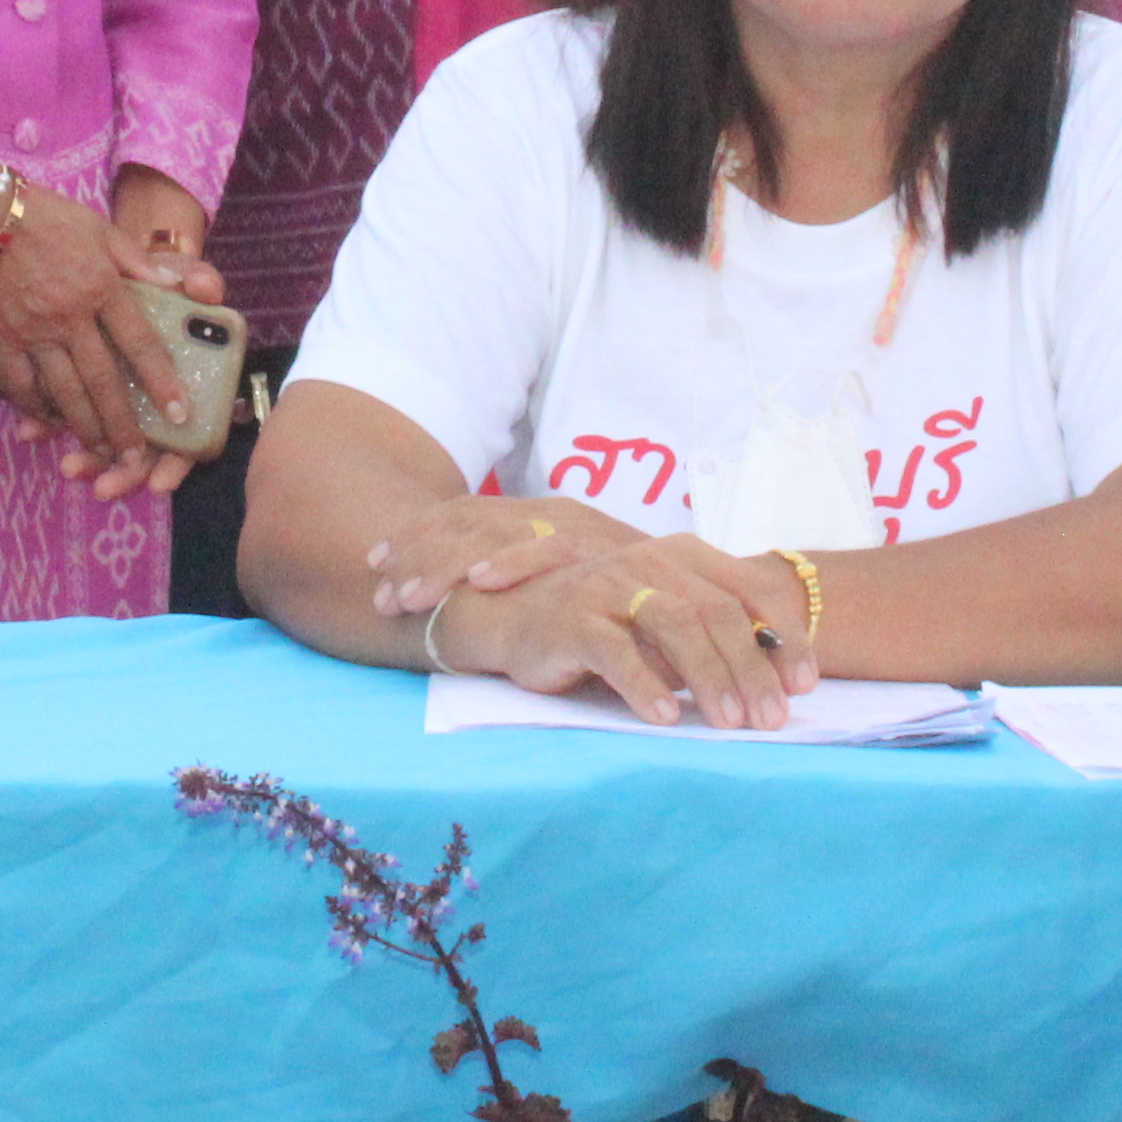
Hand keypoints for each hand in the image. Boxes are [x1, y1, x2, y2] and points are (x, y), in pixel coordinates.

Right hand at [25, 166, 228, 501]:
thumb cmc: (45, 215)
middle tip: (137, 458)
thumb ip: (136, 261)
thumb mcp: (100, 227)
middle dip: (122, 425)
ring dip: (84, 428)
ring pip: (64, 392)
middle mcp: (70, 316)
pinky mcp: (2, 338)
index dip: (161, 381)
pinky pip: (22, 384)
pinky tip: (48, 425)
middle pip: (103, 381)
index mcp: (101, 286)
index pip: (139, 343)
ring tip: (100, 454)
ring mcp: (33, 331)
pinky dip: (35, 408)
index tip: (179, 412)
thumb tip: (172, 286)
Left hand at [362, 492, 639, 625]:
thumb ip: (547, 594)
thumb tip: (474, 595)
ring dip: (450, 563)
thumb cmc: (664, 601)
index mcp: (553, 524)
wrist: (747, 586)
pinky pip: (557, 552)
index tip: (373, 563)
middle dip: (420, 555)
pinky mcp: (619, 561)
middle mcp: (569, 522)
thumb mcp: (590, 592)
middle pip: (476, 525)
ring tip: (407, 596)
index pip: (473, 521)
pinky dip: (519, 563)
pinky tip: (480, 584)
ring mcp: (591, 538)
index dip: (421, 539)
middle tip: (377, 592)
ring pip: (505, 538)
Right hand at [433, 531, 809, 730]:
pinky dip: (644, 685)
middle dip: (752, 668)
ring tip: (731, 722)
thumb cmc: (603, 627)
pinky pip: (616, 651)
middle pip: (717, 612)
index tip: (806, 686)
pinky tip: (665, 717)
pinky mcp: (574, 617)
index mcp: (682, 558)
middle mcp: (649, 562)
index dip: (781, 638)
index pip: (747, 594)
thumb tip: (776, 682)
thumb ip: (711, 639)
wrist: (513, 616)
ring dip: (709, 676)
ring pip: (675, 624)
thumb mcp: (664, 628)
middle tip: (773, 719)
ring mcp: (610, 585)